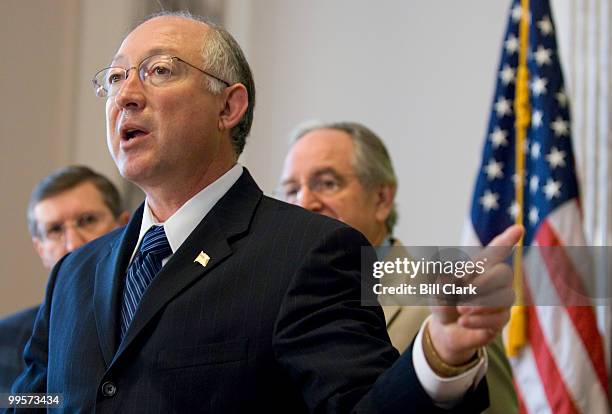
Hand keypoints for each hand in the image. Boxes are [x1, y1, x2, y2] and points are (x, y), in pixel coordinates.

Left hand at [428, 224, 523, 364]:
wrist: (444, 328)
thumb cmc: (443, 301)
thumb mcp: (436, 291)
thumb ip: (442, 283)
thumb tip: (449, 279)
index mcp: (479, 267)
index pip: (496, 251)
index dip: (507, 240)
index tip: (519, 229)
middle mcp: (494, 281)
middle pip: (504, 273)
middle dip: (485, 282)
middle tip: (463, 293)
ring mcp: (501, 300)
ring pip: (506, 297)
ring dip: (482, 303)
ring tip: (461, 309)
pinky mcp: (501, 319)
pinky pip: (500, 318)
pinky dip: (480, 319)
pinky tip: (464, 321)